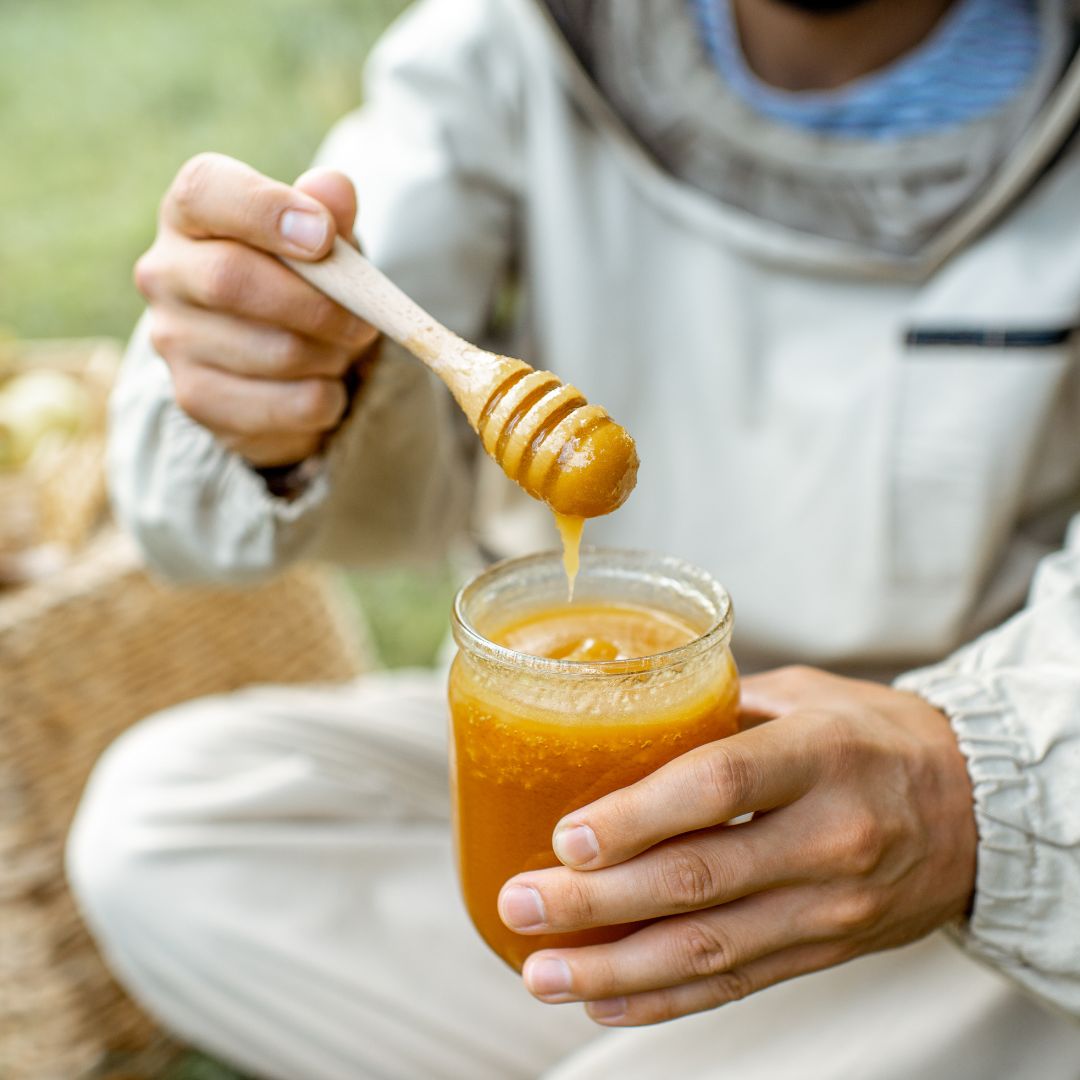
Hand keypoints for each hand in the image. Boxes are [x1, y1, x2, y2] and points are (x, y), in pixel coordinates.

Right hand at [135, 153, 378, 465]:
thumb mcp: (325, 239)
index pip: (205, 192)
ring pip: (275, 352)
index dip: (266, 209)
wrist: (286, 361)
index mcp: (190, 214)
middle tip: (363, 320)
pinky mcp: (198, 399)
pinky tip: (321, 384)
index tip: (323, 236)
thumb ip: (330, 210)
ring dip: (332, 355)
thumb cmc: (303, 279)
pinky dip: (327, 399)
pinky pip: (289, 405)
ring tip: (339, 349)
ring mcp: (173, 340)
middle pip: (232, 279)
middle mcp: (165, 272)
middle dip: (318, 304)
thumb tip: (334, 189)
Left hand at [498, 666, 976, 1025]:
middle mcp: (828, 839)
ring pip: (709, 951)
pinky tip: (604, 999)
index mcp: (820, 756)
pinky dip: (664, 998)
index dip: (637, 817)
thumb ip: (717, 710)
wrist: (978, 810)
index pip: (717, 788)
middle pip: (698, 880)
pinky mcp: (825, 951)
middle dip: (598, 902)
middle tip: (525, 902)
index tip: (567, 837)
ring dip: (614, 968)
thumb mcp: (805, 697)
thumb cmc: (877, 737)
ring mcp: (830, 908)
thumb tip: (617, 718)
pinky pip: (736, 984)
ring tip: (541, 971)